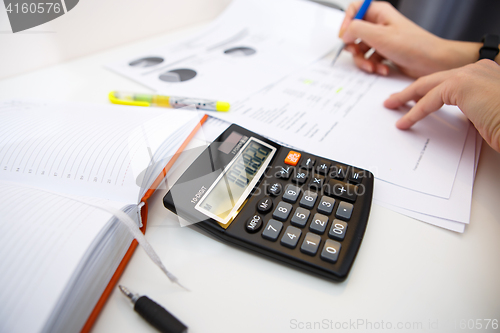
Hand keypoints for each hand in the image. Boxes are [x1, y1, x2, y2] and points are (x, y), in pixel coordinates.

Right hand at [339, 1, 479, 77]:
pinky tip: (383, 69)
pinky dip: (374, 66)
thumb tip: (344, 33)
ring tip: (373, 67)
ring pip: (361, 49)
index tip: (346, 36)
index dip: (346, 23)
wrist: (432, 62)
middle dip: (354, 47)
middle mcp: (380, 25)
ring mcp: (382, 39)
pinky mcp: (385, 53)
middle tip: (358, 53)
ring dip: (364, 61)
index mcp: (379, 13)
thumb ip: (357, 29)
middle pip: (354, 33)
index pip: (354, 10)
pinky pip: (371, 59)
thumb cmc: (414, 46)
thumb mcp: (379, 35)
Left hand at [384, 60, 499, 151]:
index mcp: (484, 73)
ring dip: (407, 98)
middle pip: (434, 79)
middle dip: (411, 90)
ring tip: (392, 106)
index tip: (413, 99)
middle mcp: (477, 69)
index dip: (428, 90)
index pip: (448, 80)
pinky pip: (429, 99)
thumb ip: (471, 110)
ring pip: (428, 86)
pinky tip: (405, 121)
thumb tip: (458, 117)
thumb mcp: (486, 116)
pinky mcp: (461, 84)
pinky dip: (414, 111)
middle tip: (394, 99)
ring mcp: (470, 74)